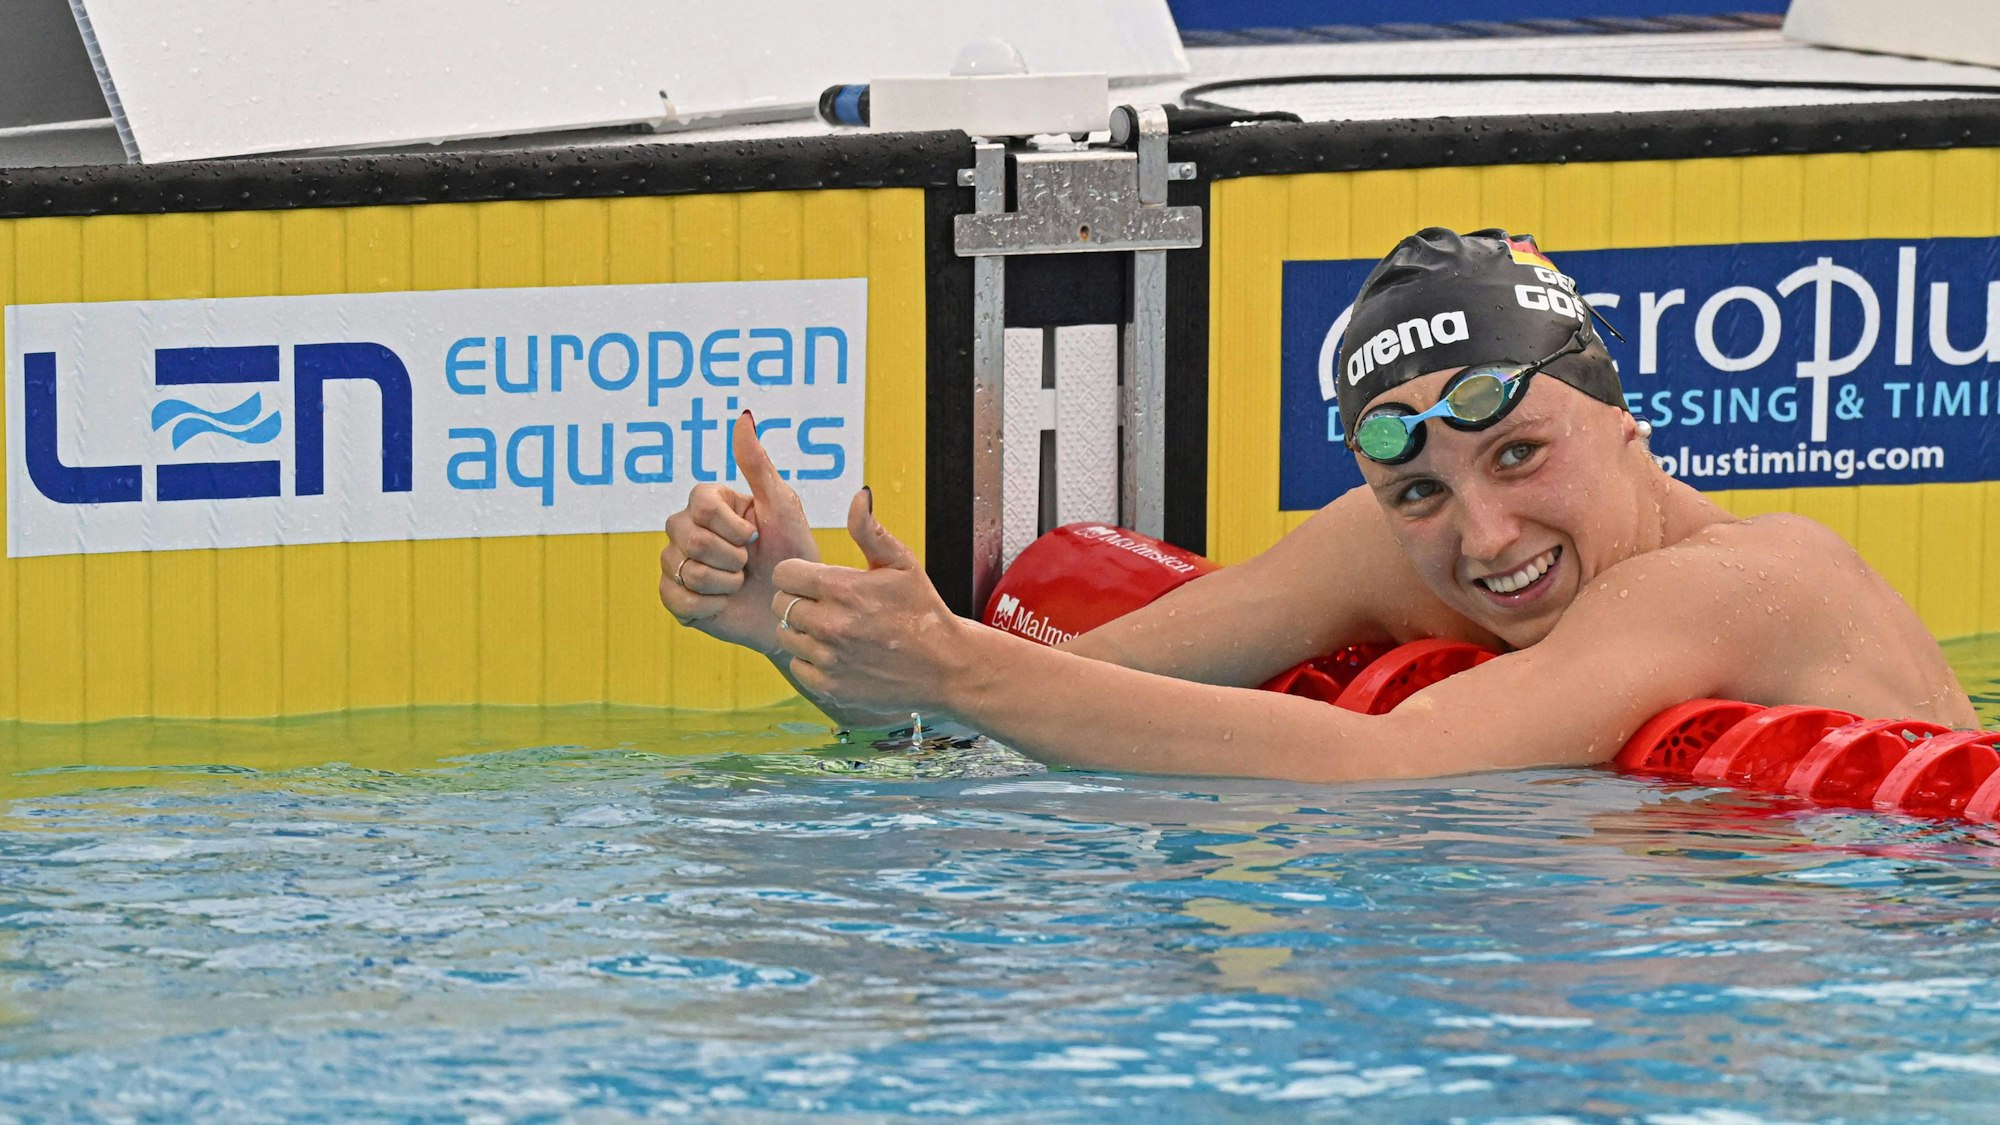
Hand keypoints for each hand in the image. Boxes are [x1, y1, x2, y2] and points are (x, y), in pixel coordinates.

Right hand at [659, 411, 819, 651]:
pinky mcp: (673, 597)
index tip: (756, 536)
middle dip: (730, 556)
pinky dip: (708, 606)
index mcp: (709, 501)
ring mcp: (676, 562)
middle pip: (687, 536)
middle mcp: (685, 527)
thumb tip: (743, 416)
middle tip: (748, 563)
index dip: (732, 526)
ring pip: (683, 569)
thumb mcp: (782, 506)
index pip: (700, 503)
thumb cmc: (792, 554)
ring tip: (738, 583)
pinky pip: (676, 598)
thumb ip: (757, 463)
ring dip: (722, 582)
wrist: (792, 608)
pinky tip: (724, 603)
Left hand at [769, 487, 968, 714]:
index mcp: (842, 588)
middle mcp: (830, 624)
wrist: (945, 665)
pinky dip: (811, 661)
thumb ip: (870, 531)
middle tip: (826, 606)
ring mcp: (828, 658)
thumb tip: (858, 495)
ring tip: (831, 630)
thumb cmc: (922, 609)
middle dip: (798, 601)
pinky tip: (836, 654)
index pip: (784, 574)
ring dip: (802, 631)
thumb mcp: (902, 563)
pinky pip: (798, 666)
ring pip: (785, 635)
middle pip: (780, 604)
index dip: (797, 574)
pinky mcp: (829, 686)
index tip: (814, 581)